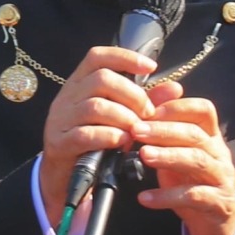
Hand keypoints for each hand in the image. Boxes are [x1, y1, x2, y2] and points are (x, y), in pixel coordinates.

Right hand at [37, 45, 156, 224]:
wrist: (63, 178)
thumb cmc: (94, 143)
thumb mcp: (118, 118)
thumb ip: (145, 102)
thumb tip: (175, 88)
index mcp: (79, 84)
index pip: (97, 56)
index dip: (125, 57)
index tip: (150, 67)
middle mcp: (66, 97)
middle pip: (101, 79)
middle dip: (133, 94)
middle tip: (147, 113)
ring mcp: (60, 120)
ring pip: (96, 106)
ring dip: (124, 117)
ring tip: (136, 130)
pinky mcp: (59, 144)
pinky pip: (87, 134)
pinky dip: (110, 136)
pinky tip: (122, 143)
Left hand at [132, 83, 234, 234]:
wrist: (217, 221)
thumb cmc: (192, 181)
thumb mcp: (179, 154)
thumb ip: (165, 132)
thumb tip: (145, 102)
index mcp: (211, 136)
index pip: (203, 110)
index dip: (177, 107)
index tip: (149, 111)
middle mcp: (219, 153)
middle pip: (195, 134)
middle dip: (164, 130)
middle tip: (137, 130)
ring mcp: (221, 178)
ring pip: (197, 161)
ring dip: (168, 156)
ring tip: (143, 155)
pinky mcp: (217, 203)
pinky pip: (192, 196)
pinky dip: (167, 196)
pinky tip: (145, 197)